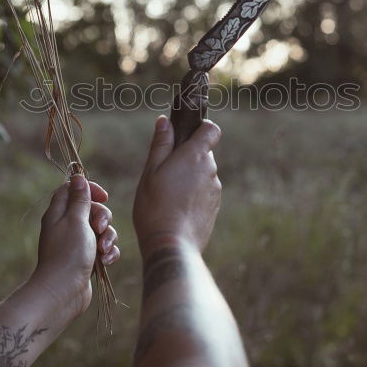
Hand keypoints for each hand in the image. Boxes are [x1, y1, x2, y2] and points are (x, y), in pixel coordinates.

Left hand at [30, 177, 119, 319]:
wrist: (63, 291)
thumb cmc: (68, 253)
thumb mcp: (76, 220)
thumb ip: (80, 199)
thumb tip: (78, 177)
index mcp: (59, 213)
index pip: (73, 190)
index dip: (90, 190)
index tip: (103, 196)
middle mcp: (67, 226)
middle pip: (92, 209)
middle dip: (103, 217)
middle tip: (99, 228)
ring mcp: (77, 243)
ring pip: (101, 230)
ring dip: (108, 238)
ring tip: (103, 250)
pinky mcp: (87, 258)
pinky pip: (103, 248)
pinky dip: (108, 252)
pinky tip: (106, 261)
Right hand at [133, 115, 221, 252]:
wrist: (171, 245)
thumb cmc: (155, 206)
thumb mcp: (151, 172)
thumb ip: (161, 144)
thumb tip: (165, 121)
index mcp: (195, 156)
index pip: (211, 129)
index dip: (201, 127)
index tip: (185, 134)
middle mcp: (211, 171)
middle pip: (203, 154)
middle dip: (187, 157)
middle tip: (165, 172)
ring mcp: (215, 191)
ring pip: (203, 175)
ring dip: (189, 178)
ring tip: (168, 195)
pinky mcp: (215, 208)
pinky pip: (204, 193)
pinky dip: (193, 196)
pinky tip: (176, 208)